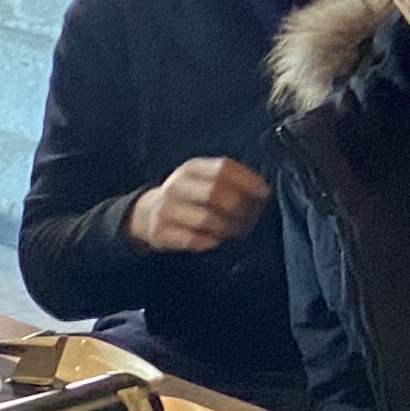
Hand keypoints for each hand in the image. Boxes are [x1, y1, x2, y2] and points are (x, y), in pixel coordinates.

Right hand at [127, 156, 269, 253]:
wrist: (145, 214)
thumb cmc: (188, 197)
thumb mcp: (203, 180)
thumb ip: (230, 180)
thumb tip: (262, 192)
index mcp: (191, 168)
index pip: (223, 168)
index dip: (248, 181)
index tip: (264, 194)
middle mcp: (176, 185)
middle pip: (216, 193)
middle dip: (240, 208)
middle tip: (251, 219)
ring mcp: (166, 209)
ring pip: (207, 219)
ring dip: (229, 228)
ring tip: (237, 232)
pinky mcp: (160, 231)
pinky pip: (194, 240)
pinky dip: (211, 242)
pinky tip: (216, 240)